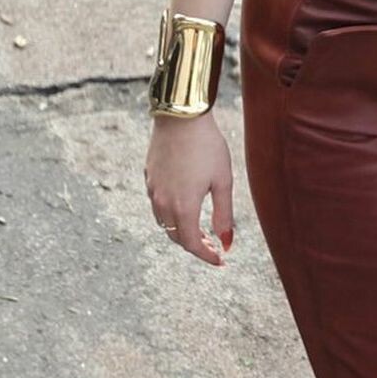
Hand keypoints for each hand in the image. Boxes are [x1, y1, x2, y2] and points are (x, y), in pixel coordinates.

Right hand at [143, 110, 233, 266]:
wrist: (181, 116)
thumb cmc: (207, 146)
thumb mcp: (223, 181)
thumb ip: (224, 215)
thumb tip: (227, 244)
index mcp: (183, 208)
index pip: (192, 244)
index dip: (207, 256)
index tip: (220, 260)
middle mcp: (163, 204)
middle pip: (176, 236)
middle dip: (195, 245)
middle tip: (213, 245)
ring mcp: (153, 191)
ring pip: (164, 222)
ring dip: (181, 229)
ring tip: (200, 227)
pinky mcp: (149, 177)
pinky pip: (158, 204)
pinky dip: (171, 212)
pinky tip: (185, 203)